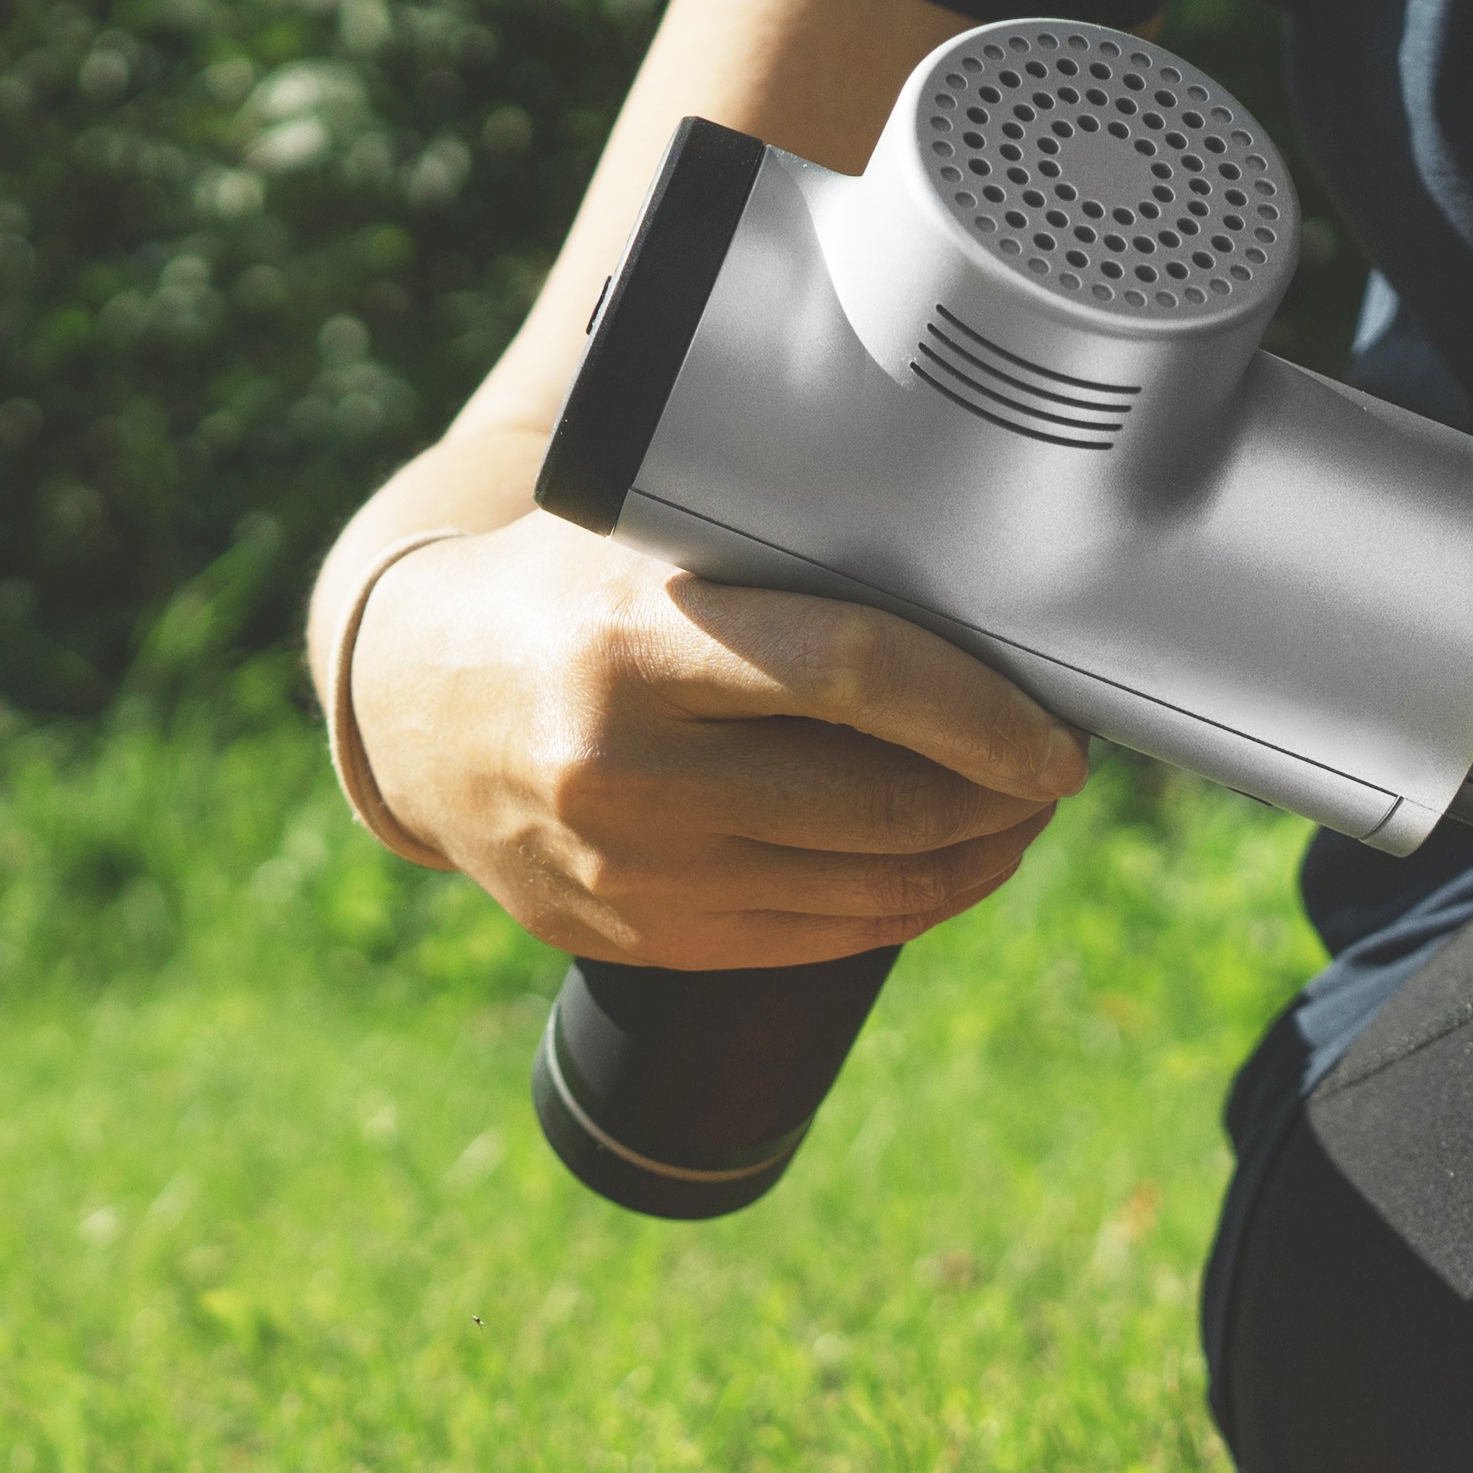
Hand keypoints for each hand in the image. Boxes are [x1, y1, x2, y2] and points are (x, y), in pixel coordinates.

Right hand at [347, 511, 1088, 969]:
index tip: (1056, 737)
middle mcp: (623, 768)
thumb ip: (772, 545)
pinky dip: (902, 908)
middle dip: (996, 797)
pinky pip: (812, 939)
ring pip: (858, 889)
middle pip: (873, 802)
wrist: (416, 705)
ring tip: (1017, 819)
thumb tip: (969, 561)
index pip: (851, 676)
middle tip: (1054, 770)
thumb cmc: (560, 591)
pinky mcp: (638, 936)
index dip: (978, 714)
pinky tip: (945, 872)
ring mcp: (628, 871)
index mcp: (630, 643)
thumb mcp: (641, 533)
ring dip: (969, 861)